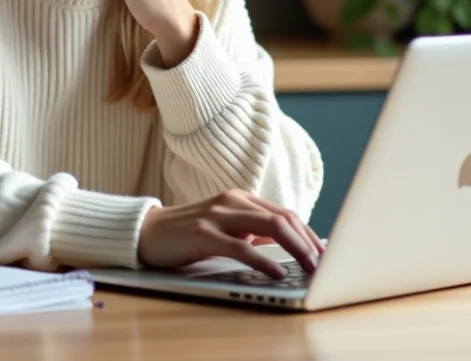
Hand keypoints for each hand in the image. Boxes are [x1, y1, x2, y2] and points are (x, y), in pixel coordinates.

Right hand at [137, 190, 324, 278]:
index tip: (324, 254)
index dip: (308, 234)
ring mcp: (217, 215)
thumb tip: (287, 249)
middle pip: (283, 218)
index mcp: (240, 199)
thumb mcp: (225, 229)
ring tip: (310, 268)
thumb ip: (251, 233)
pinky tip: (276, 272)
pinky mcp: (203, 233)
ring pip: (269, 227)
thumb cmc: (187, 234)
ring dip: (296, 249)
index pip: (284, 214)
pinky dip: (263, 260)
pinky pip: (241, 247)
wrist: (146, 232)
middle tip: (324, 264)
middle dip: (309, 242)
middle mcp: (232, 201)